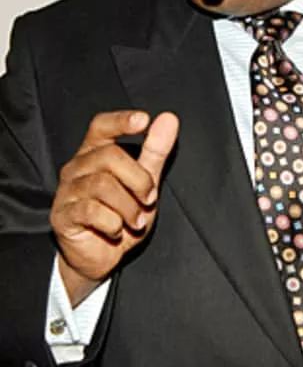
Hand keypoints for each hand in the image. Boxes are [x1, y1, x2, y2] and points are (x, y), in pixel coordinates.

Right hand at [50, 110, 178, 305]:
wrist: (102, 256)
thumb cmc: (122, 213)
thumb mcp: (145, 181)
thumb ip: (155, 151)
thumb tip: (169, 118)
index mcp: (95, 152)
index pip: (102, 125)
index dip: (121, 120)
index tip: (144, 120)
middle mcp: (77, 167)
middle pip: (109, 156)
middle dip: (139, 179)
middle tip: (150, 199)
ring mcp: (67, 191)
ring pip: (103, 185)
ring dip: (129, 206)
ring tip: (136, 220)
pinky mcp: (61, 216)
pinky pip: (91, 211)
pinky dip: (113, 223)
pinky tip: (117, 230)